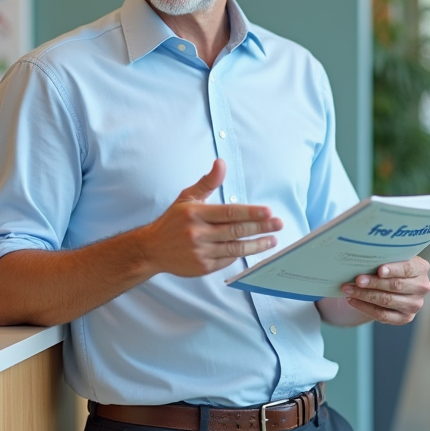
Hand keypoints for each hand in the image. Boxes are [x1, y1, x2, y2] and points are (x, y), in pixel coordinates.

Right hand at [141, 159, 281, 276]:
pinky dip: (240, 254)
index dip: (251, 213)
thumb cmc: (173, 221)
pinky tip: (252, 248)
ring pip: (235, 249)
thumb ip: (208, 182)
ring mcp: (200, 252)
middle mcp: (197, 233)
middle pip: (236, 231)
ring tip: (272, 240)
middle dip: (261, 228)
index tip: (268, 212)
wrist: (152, 249)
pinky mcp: (202, 267)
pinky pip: (227, 260)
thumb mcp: (187, 198)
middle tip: (278, 224)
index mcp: (195, 213)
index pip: (229, 213)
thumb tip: (221, 163)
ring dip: (257, 245)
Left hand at [340, 257, 429, 324]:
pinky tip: (353, 300)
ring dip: (364, 295)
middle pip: (396, 286)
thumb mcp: (391, 258)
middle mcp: (422, 287)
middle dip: (373, 283)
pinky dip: (365, 307)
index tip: (379, 270)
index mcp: (421, 268)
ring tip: (348, 289)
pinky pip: (383, 315)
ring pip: (387, 300)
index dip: (394, 270)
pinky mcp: (405, 318)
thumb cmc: (389, 266)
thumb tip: (362, 260)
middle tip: (356, 280)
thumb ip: (383, 258)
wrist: (391, 285)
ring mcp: (415, 305)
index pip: (408, 269)